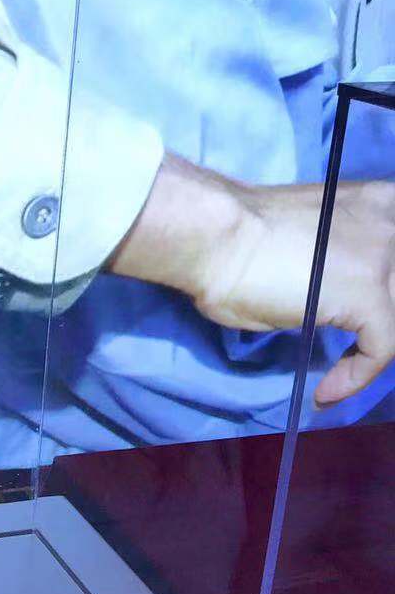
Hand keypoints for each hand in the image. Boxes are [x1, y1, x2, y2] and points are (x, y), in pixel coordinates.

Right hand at [110, 153, 394, 405]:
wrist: (215, 237)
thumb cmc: (235, 237)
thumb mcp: (306, 240)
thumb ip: (334, 259)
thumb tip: (330, 292)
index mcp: (374, 202)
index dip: (385, 288)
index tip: (353, 322)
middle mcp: (387, 224)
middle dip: (380, 319)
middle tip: (354, 348)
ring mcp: (380, 261)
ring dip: (369, 354)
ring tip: (340, 378)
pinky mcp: (368, 298)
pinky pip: (380, 350)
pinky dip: (355, 377)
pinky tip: (327, 392)